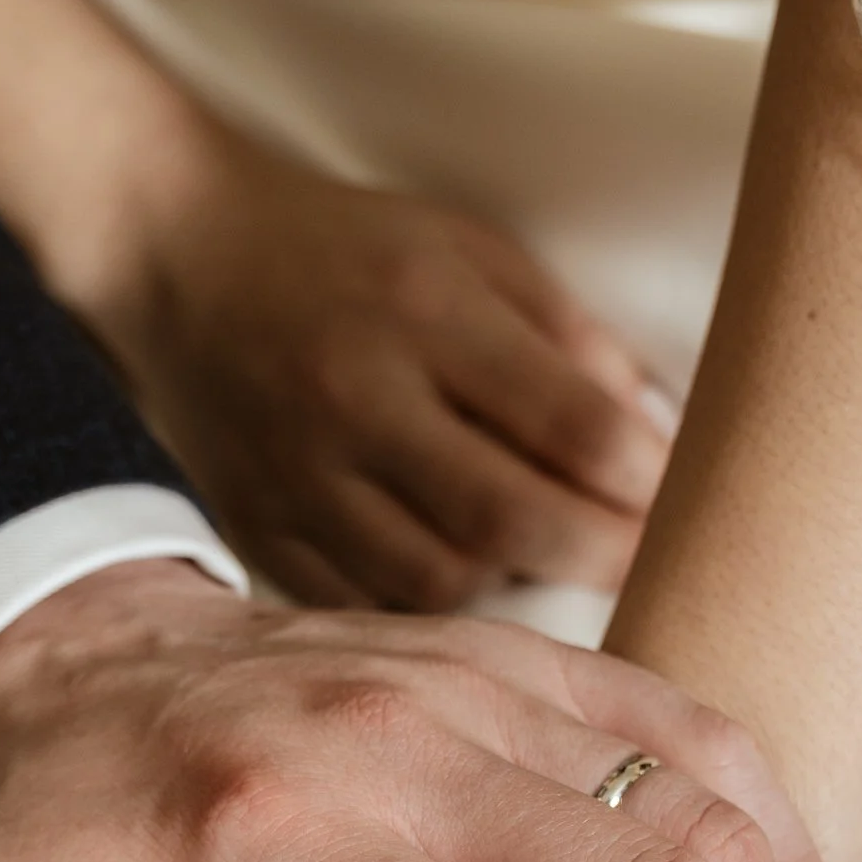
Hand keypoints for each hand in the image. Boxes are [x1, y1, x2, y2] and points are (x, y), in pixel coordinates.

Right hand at [100, 129, 675, 609]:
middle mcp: (359, 397)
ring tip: (547, 565)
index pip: (575, 425)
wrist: (178, 260)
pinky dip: (429, 612)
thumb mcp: (469, 250)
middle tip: (645, 562)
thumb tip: (653, 442)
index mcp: (426, 310)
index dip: (649, 481)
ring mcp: (302, 475)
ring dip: (513, 587)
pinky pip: (367, 607)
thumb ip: (567, 337)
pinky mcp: (262, 530)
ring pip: (439, 581)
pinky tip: (461, 582)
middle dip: (601, 555)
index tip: (684, 498)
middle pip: (509, 517)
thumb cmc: (350, 254)